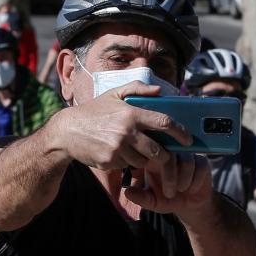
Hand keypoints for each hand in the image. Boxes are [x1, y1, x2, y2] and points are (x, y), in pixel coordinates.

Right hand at [57, 82, 190, 170]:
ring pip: (143, 161)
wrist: (67, 131)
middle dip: (165, 155)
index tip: (188, 140)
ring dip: (144, 159)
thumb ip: (137, 89)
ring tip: (136, 151)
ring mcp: (118, 149)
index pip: (164, 123)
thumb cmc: (93, 111)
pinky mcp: (109, 161)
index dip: (180, 132)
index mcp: (131, 113)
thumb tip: (160, 92)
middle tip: (166, 155)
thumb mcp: (113, 94)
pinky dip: (127, 162)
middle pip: (158, 150)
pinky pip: (127, 166)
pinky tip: (117, 153)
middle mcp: (126, 132)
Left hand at [123, 152, 213, 218]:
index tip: (156, 182)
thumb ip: (140, 198)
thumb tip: (127, 192)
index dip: (153, 165)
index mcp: (155, 160)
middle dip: (170, 176)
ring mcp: (187, 156)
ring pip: (187, 161)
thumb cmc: (168, 200)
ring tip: (181, 190)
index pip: (152, 153)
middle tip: (170, 193)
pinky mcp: (202, 161)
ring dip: (184, 179)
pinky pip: (200, 166)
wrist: (190, 206)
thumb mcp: (152, 202)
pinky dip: (196, 181)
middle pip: (170, 155)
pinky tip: (192, 189)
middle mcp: (171, 155)